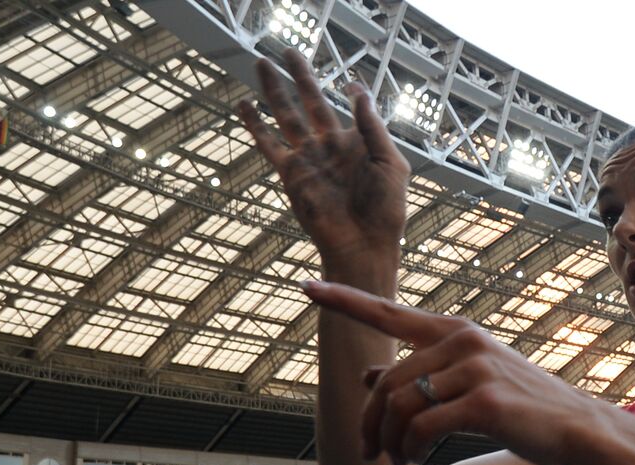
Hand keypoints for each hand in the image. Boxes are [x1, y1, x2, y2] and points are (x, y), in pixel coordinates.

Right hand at [238, 49, 409, 264]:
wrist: (362, 243)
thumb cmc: (385, 210)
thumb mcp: (390, 164)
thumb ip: (373, 128)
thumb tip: (358, 91)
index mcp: (359, 143)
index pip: (353, 109)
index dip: (353, 93)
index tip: (351, 82)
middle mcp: (331, 147)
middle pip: (311, 102)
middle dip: (300, 76)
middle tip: (288, 50)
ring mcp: (309, 159)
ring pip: (286, 115)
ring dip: (274, 90)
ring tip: (261, 62)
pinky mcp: (291, 174)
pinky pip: (269, 145)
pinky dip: (255, 126)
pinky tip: (244, 105)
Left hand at [301, 280, 596, 464]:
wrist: (575, 428)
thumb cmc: (522, 407)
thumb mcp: (469, 382)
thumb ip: (420, 374)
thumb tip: (366, 375)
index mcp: (456, 331)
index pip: (389, 311)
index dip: (345, 300)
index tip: (308, 287)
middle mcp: (463, 342)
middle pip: (386, 380)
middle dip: (370, 423)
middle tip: (369, 452)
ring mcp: (475, 369)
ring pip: (400, 405)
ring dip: (389, 441)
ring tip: (395, 460)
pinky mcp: (484, 402)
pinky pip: (422, 426)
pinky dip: (409, 448)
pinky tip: (413, 460)